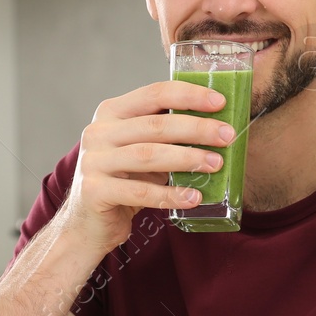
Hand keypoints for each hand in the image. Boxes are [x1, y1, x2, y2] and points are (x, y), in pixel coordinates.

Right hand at [61, 80, 236, 253]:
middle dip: (196, 128)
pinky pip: (140, 192)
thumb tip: (218, 127)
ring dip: (187, 158)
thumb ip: (167, 136)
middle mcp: (98, 132)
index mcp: (111, 112)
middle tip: (227, 135)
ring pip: (148, 155)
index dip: (189, 95)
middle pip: (155, 124)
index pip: (154, 94)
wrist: (88, 222)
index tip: (220, 101)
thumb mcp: (142, 150)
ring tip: (216, 164)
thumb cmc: (124, 181)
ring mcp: (93, 161)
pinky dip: (171, 195)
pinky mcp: (94, 191)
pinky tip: (194, 197)